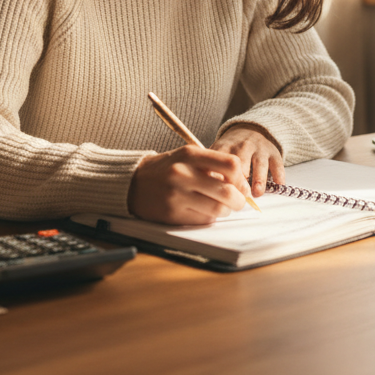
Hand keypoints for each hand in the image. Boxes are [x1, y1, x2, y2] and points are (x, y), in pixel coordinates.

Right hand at [128, 146, 248, 224]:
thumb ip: (211, 165)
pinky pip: (203, 219)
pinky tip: (203, 211)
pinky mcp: (172, 214)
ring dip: (226, 211)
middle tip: (239, 202)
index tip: (241, 185)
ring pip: (217, 209)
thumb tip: (241, 184)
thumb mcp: (186, 157)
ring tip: (222, 207)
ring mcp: (177, 195)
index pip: (230, 165)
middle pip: (227, 191)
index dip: (241, 178)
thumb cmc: (165, 169)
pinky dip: (210, 217)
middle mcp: (183, 174)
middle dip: (239, 200)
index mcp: (189, 155)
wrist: (132, 184)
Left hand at [213, 123, 284, 196]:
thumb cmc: (230, 149)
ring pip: (259, 164)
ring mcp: (260, 149)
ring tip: (256, 193)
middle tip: (237, 197)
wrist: (250, 129)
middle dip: (239, 181)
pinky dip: (278, 175)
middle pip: (240, 164)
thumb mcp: (217, 152)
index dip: (219, 179)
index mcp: (225, 147)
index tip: (218, 193)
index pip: (220, 163)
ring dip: (258, 179)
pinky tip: (278, 186)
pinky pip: (277, 164)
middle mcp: (242, 147)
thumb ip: (211, 168)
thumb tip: (206, 193)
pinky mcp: (274, 153)